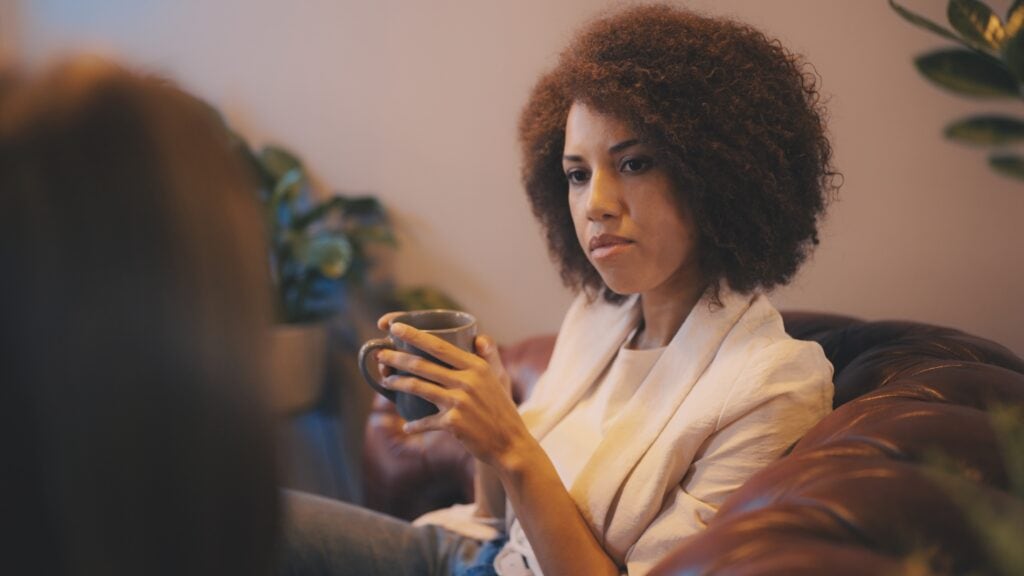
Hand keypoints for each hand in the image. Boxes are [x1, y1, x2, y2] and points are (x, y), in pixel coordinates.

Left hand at [374, 318, 531, 468]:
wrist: (511, 443)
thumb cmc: (501, 410)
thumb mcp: (498, 378)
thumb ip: (486, 357)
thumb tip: (478, 337)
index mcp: (475, 366)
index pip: (439, 345)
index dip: (414, 335)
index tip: (394, 327)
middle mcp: (467, 381)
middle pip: (422, 365)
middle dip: (397, 358)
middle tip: (380, 354)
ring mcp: (459, 402)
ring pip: (418, 388)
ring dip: (398, 384)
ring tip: (386, 381)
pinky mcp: (453, 423)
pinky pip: (425, 421)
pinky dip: (415, 425)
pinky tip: (408, 426)